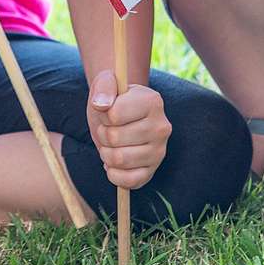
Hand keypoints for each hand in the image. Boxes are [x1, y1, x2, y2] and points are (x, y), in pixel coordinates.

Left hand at [86, 70, 171, 189]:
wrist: (120, 115)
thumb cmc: (113, 99)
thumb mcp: (107, 83)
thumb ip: (104, 87)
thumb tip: (101, 105)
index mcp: (153, 101)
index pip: (114, 114)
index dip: (103, 113)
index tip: (109, 110)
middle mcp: (162, 127)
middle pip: (114, 138)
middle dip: (102, 134)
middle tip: (108, 129)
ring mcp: (159, 151)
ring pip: (118, 160)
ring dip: (105, 153)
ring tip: (111, 144)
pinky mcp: (152, 171)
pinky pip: (127, 181)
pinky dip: (113, 174)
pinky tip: (115, 163)